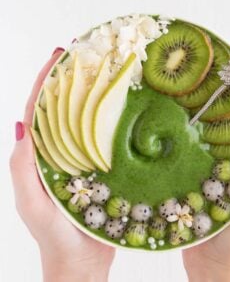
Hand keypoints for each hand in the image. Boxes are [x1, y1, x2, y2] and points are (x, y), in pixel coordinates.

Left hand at [10, 48, 114, 281]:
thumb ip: (22, 167)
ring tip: (105, 73)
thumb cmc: (55, 236)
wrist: (81, 262)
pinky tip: (122, 109)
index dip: (46, 82)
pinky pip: (103, 141)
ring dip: (91, 96)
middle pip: (63, 110)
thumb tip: (22, 124)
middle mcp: (60, 153)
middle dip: (71, 81)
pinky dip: (109, 122)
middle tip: (87, 54)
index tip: (59, 56)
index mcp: (40, 156)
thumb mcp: (32, 202)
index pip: (40, 111)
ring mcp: (81, 160)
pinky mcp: (100, 169)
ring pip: (84, 122)